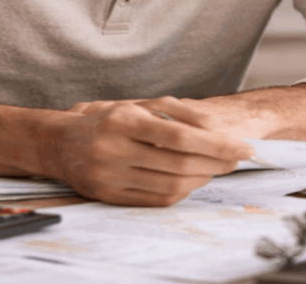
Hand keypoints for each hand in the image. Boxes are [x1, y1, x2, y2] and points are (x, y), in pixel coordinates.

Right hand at [41, 96, 256, 205]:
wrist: (62, 144)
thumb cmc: (109, 120)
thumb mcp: (140, 106)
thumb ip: (178, 113)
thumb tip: (218, 131)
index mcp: (124, 121)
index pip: (180, 137)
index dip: (216, 145)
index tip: (242, 148)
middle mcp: (114, 149)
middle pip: (179, 164)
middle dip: (216, 163)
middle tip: (236, 159)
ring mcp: (110, 176)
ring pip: (171, 185)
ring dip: (203, 178)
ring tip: (218, 168)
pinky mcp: (110, 197)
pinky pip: (156, 199)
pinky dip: (182, 191)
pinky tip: (194, 180)